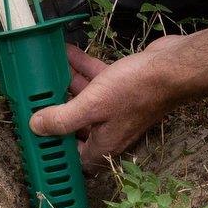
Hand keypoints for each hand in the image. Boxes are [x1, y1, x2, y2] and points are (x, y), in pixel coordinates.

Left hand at [30, 37, 185, 172]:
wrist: (172, 67)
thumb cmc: (136, 90)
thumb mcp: (93, 105)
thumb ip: (63, 118)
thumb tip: (36, 128)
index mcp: (105, 142)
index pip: (76, 155)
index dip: (58, 148)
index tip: (37, 131)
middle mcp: (111, 128)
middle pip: (78, 124)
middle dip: (57, 108)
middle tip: (37, 94)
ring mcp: (118, 107)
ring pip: (86, 98)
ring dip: (67, 83)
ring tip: (47, 68)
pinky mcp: (123, 87)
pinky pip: (97, 80)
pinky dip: (82, 68)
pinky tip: (68, 51)